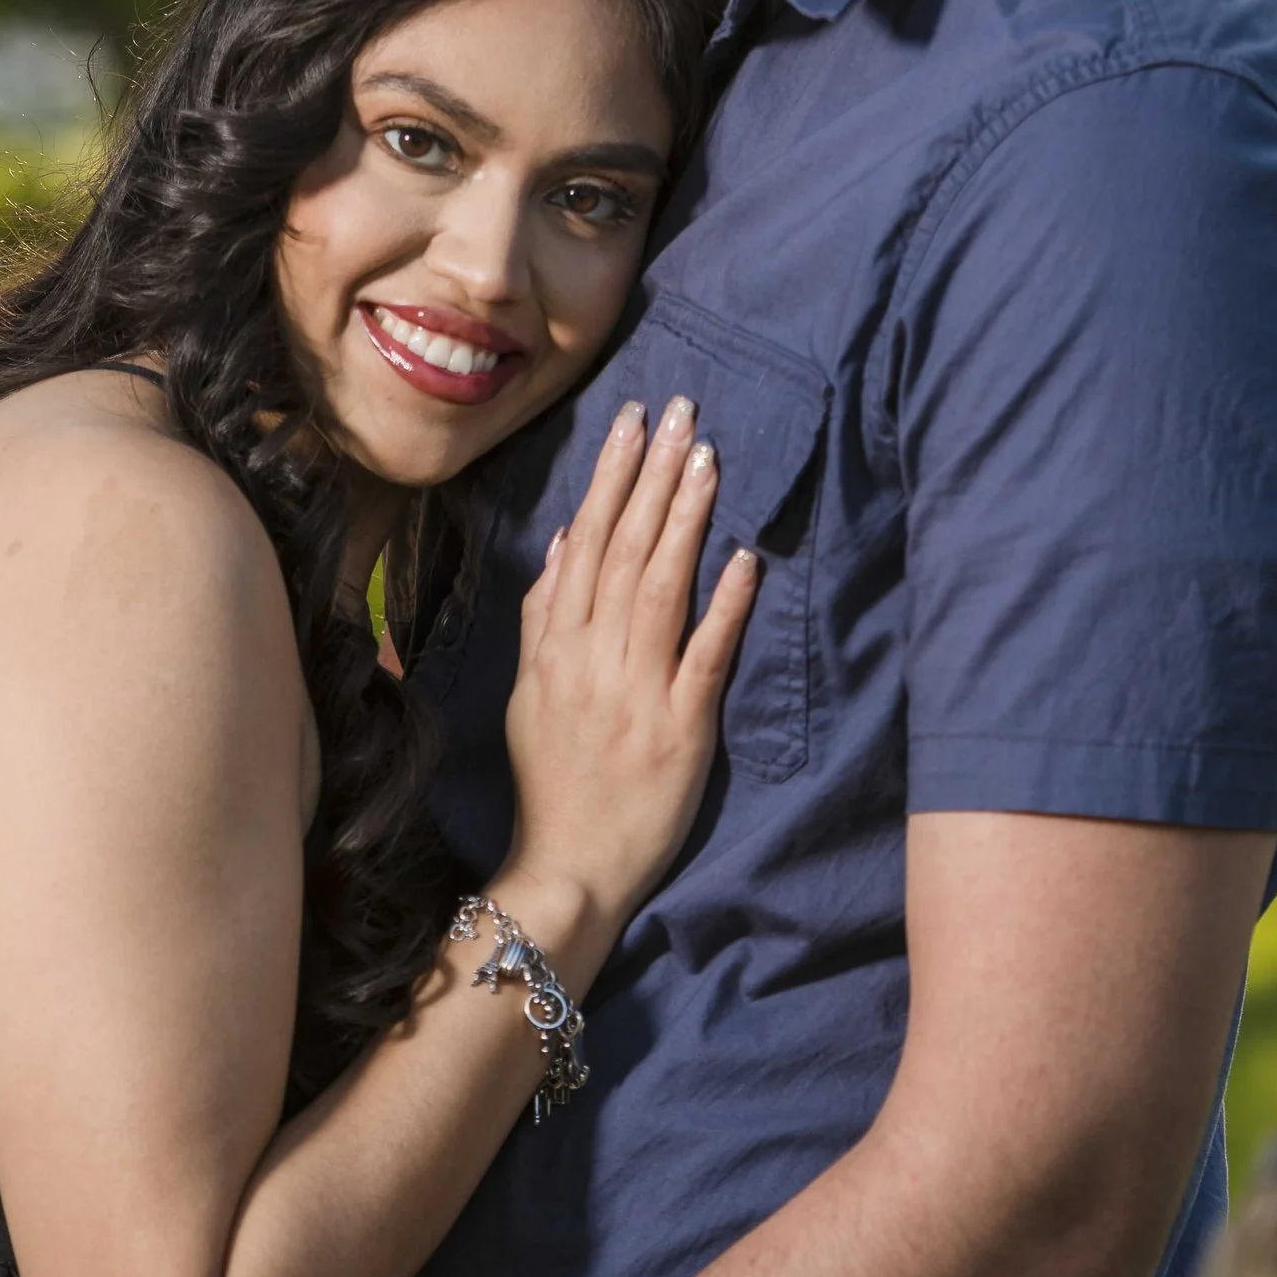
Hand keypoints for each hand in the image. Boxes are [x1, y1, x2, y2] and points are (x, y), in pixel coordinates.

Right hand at [502, 394, 758, 936]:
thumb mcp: (529, 694)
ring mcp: (636, 693)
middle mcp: (591, 660)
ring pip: (661, 589)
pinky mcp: (681, 731)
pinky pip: (704, 658)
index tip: (633, 422)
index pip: (585, 545)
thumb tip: (562, 543)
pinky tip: (746, 559)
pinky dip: (725, 607)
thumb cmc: (555, 782)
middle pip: (624, 552)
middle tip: (680, 411)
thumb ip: (543, 617)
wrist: (567, 865)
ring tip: (709, 459)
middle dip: (651, 476)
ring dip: (685, 520)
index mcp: (555, 649)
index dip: (610, 479)